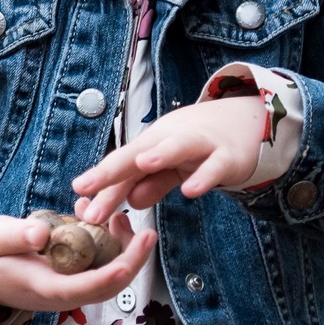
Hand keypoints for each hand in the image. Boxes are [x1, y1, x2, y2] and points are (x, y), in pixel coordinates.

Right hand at [0, 211, 152, 313]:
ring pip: (108, 277)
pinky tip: (102, 220)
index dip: (108, 276)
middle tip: (144, 232)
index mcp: (44, 288)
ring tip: (121, 219)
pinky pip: (99, 267)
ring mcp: (69, 288)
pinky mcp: (72, 279)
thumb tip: (42, 233)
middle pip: (107, 287)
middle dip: (131, 261)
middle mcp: (62, 294)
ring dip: (123, 251)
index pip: (83, 288)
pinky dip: (108, 245)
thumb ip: (17, 235)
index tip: (128, 261)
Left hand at [73, 96, 267, 220]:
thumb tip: (130, 202)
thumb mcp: (172, 167)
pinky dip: (203, 177)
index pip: (121, 166)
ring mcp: (199, 145)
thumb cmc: (200, 146)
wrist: (246, 122)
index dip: (99, 180)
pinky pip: (214, 167)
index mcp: (152, 145)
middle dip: (110, 171)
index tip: (77, 194)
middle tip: (86, 188)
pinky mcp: (227, 156)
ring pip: (176, 148)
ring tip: (140, 165)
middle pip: (137, 154)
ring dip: (158, 155)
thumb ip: (152, 184)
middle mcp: (170, 141)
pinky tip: (190, 190)